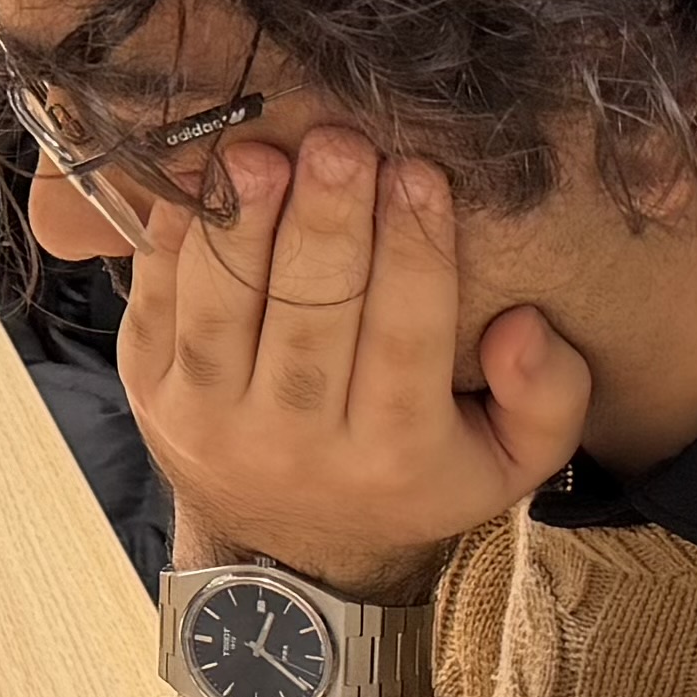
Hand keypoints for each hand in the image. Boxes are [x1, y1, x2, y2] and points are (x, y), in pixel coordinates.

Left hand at [112, 130, 590, 602]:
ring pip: (224, 309)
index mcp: (392, 457)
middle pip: (312, 318)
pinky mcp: (149, 392)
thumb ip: (547, 397)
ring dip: (242, 225)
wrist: (287, 552)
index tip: (420, 172)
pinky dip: (173, 238)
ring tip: (264, 155)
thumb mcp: (507, 462)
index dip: (415, 252)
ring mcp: (211, 421)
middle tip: (342, 144)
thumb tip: (522, 324)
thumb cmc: (410, 474)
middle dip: (327, 222)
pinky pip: (157, 304)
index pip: (406, 340)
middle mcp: (294, 447)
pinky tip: (202, 179)